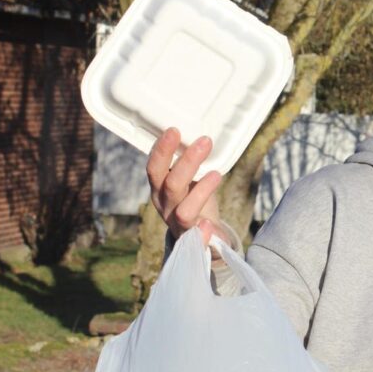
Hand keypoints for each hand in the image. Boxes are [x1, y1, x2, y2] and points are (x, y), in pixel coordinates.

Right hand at [146, 127, 222, 244]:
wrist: (201, 238)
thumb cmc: (195, 200)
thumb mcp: (189, 180)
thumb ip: (191, 163)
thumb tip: (204, 134)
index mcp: (160, 188)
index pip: (155, 168)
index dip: (162, 150)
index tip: (174, 130)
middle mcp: (165, 205)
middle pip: (170, 184)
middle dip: (187, 162)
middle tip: (205, 141)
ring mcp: (177, 225)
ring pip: (184, 210)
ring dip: (201, 191)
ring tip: (216, 174)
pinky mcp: (192, 241)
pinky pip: (194, 239)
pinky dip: (200, 233)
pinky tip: (208, 225)